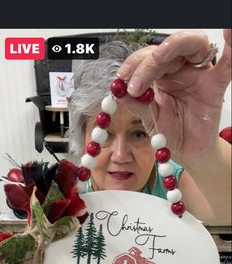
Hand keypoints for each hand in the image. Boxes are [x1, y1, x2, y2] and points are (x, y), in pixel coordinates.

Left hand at [117, 29, 230, 163]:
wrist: (187, 153)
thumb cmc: (171, 133)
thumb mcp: (150, 120)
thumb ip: (137, 104)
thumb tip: (119, 91)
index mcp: (161, 75)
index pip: (147, 58)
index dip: (134, 64)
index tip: (121, 79)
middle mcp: (180, 69)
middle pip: (166, 50)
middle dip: (147, 62)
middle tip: (135, 83)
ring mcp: (199, 74)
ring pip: (190, 45)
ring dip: (172, 47)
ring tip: (157, 58)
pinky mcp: (215, 85)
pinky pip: (227, 63)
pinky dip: (231, 46)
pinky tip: (229, 32)